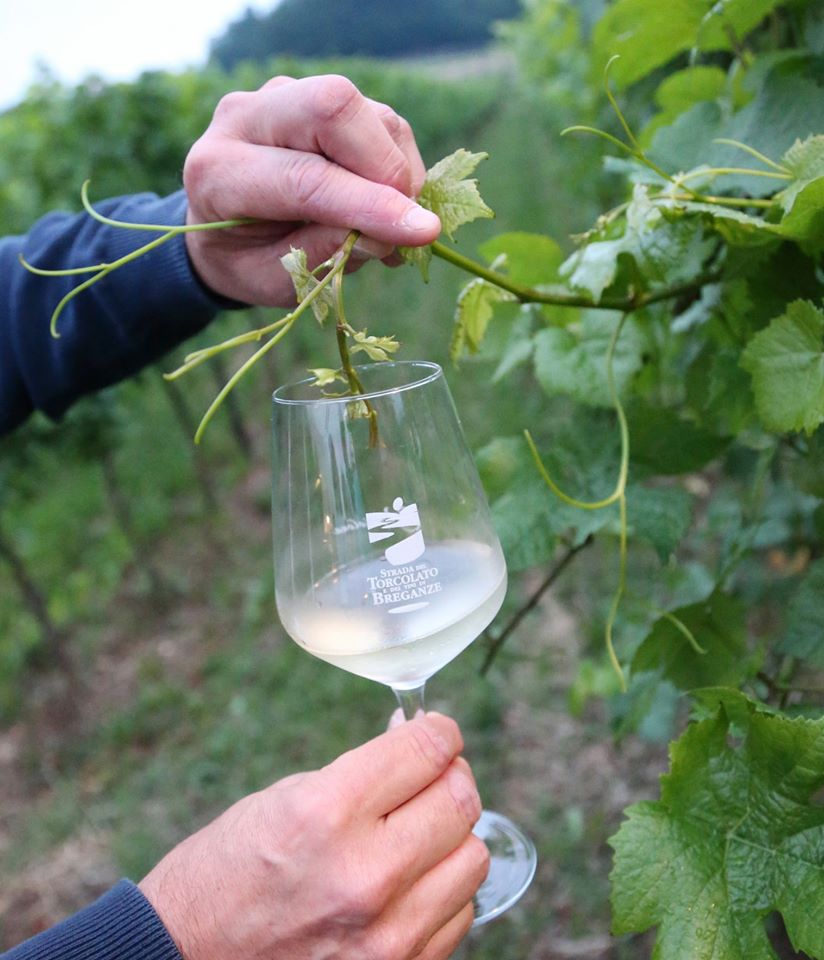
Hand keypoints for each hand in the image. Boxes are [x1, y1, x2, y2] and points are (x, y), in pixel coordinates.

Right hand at [139, 713, 487, 959]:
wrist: (187, 959)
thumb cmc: (227, 873)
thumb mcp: (286, 798)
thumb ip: (361, 773)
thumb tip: (420, 744)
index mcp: (328, 812)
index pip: (427, 751)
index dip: (438, 731)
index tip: (436, 730)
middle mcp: (366, 873)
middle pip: (461, 801)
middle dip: (450, 776)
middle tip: (430, 775)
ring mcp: (387, 934)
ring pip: (472, 857)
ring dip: (451, 835)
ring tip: (418, 830)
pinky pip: (459, 912)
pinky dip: (442, 888)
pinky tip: (409, 880)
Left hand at [182, 74, 441, 305]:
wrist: (222, 230)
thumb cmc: (247, 262)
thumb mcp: (275, 281)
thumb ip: (324, 256)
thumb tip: (387, 236)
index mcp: (221, 172)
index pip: (305, 177)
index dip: (369, 205)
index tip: (423, 232)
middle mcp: (245, 117)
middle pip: (333, 108)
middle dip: (387, 167)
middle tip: (407, 223)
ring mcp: (283, 97)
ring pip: (367, 112)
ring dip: (399, 171)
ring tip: (392, 224)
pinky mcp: (318, 96)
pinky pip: (380, 119)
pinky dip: (400, 163)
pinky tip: (388, 204)